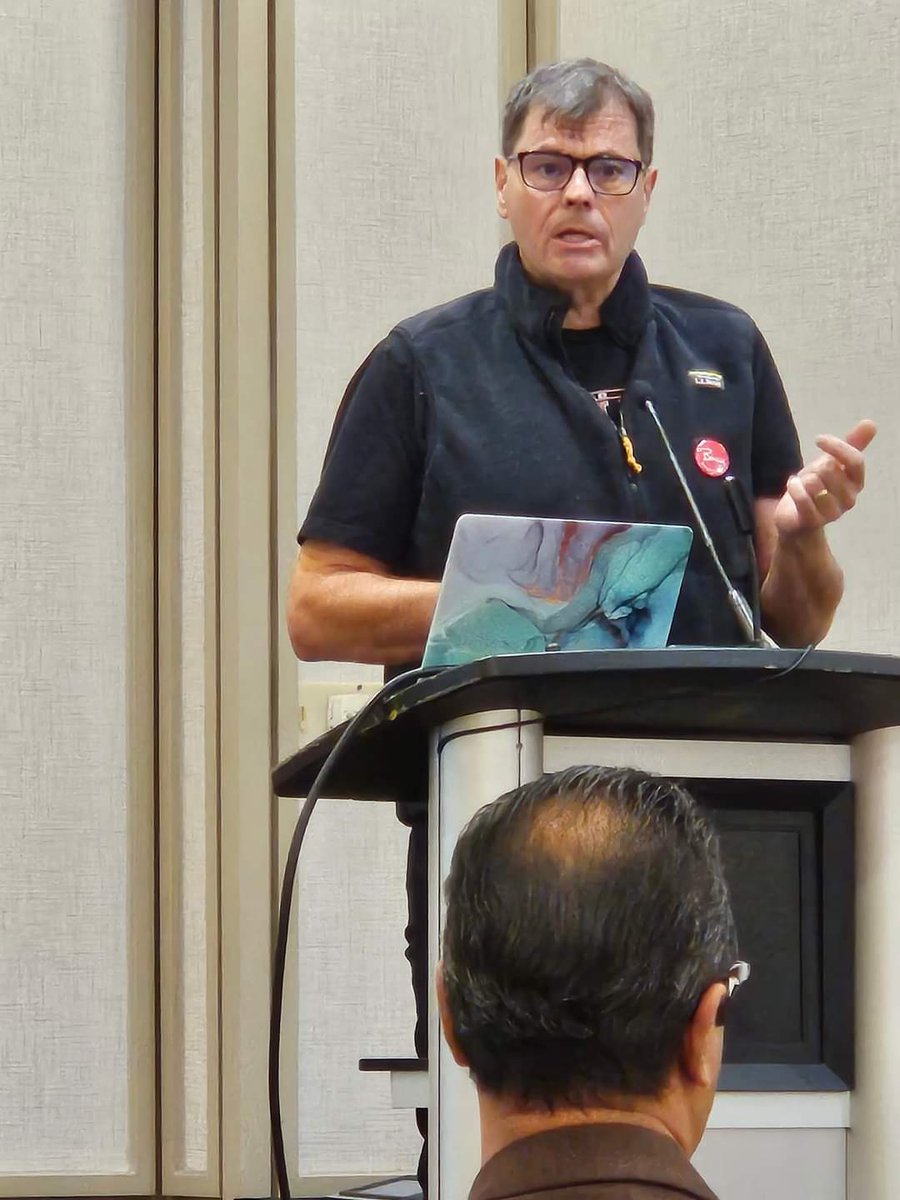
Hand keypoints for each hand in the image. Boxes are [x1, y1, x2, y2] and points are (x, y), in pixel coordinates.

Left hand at [772, 418, 876, 540]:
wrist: (796, 518)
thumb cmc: (816, 488)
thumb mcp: (832, 462)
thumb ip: (851, 444)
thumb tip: (870, 423)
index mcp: (856, 483)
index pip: (855, 461)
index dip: (837, 446)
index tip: (819, 439)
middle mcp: (849, 499)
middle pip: (830, 469)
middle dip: (813, 468)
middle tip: (809, 476)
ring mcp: (832, 513)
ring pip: (814, 482)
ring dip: (801, 479)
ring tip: (801, 485)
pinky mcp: (813, 522)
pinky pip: (803, 498)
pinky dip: (793, 487)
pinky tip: (792, 485)